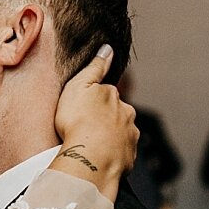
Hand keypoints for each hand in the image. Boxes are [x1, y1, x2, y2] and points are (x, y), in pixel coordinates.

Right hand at [52, 46, 137, 200]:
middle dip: (106, 120)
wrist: (90, 159)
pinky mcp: (128, 160)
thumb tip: (108, 49)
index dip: (95, 102)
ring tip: (91, 147)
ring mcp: (130, 139)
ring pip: (120, 135)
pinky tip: (98, 160)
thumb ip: (95, 68)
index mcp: (116, 99)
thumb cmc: (79, 122)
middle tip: (86, 129)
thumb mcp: (79, 86)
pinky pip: (120, 155)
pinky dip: (111, 156)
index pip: (108, 95)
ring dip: (110, 139)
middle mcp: (127, 117)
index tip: (84, 110)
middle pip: (117, 116)